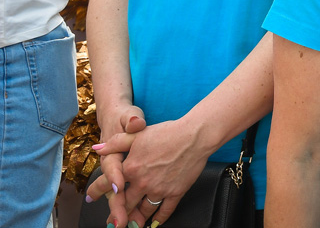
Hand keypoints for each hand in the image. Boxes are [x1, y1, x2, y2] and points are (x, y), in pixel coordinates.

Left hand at [92, 117, 209, 227]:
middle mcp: (142, 183)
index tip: (90, 197)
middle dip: (115, 215)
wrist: (195, 136)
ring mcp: (159, 190)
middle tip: (111, 223)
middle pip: (125, 204)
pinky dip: (159, 219)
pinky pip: (165, 211)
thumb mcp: (138, 134)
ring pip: (143, 210)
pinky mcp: (175, 193)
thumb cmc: (168, 132)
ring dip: (136, 219)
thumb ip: (116, 143)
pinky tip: (154, 223)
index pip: (108, 184)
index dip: (97, 191)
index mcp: (131, 168)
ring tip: (131, 225)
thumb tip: (97, 149)